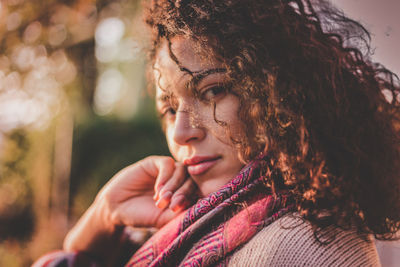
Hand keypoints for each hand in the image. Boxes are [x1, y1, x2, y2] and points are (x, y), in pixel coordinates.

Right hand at [63, 156, 197, 260]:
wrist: (117, 208)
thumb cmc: (142, 215)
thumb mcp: (163, 218)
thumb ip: (180, 213)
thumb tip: (199, 207)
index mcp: (184, 193)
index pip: (197, 191)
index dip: (192, 200)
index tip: (179, 212)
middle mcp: (178, 180)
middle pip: (192, 180)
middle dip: (183, 194)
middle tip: (172, 207)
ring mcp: (168, 170)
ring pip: (181, 171)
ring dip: (173, 186)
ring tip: (162, 200)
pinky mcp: (155, 162)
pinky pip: (167, 164)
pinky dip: (165, 177)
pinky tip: (157, 190)